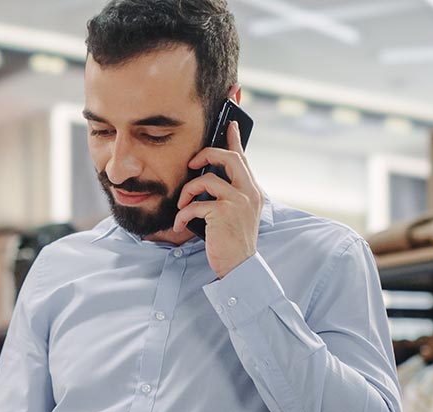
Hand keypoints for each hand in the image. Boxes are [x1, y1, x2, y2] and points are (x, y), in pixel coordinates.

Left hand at [173, 120, 263, 278]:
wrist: (239, 267)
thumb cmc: (232, 242)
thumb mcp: (235, 215)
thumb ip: (228, 195)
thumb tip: (206, 180)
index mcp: (252, 191)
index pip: (243, 158)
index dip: (235, 139)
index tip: (230, 123)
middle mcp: (249, 192)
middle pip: (228, 157)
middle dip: (206, 154)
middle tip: (192, 163)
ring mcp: (238, 201)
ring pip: (206, 179)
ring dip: (187, 192)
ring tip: (181, 206)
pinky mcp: (223, 213)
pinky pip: (195, 204)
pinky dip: (182, 215)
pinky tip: (180, 225)